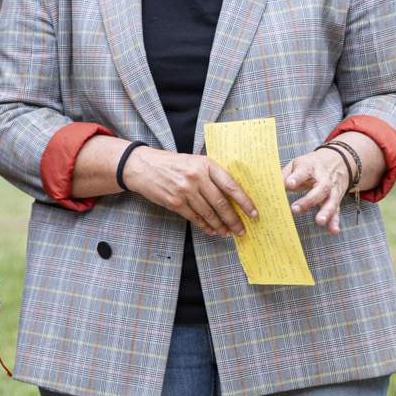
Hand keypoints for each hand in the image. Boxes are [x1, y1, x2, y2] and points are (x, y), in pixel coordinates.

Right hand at [122, 148, 257, 237]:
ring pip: (209, 213)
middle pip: (221, 203)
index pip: (231, 186)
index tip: (253, 213)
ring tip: (227, 233)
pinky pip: (194, 217)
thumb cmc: (171, 163)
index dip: (244, 202)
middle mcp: (197, 177)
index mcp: (206, 164)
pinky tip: (211, 230)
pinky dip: (204, 225)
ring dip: (220, 225)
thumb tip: (231, 195)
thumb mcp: (194, 162)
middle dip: (234, 219)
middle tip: (241, 230)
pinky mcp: (174, 202)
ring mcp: (185, 190)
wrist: (142, 166)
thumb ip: (211, 174)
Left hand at [284, 146, 354, 233]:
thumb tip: (270, 187)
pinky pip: (337, 210)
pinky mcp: (336, 199)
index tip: (289, 184)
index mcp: (310, 167)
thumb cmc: (311, 165)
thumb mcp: (297, 164)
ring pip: (331, 201)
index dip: (296, 178)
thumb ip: (284, 175)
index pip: (303, 172)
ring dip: (325, 212)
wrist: (339, 160)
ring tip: (319, 221)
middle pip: (320, 189)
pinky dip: (335, 221)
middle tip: (295, 209)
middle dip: (309, 200)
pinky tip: (333, 230)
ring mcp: (332, 190)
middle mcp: (324, 179)